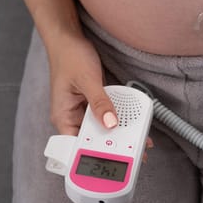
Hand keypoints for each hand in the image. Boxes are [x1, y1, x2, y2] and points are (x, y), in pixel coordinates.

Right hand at [47, 34, 153, 160]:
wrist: (70, 38)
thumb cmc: (69, 56)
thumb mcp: (87, 80)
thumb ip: (100, 103)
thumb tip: (111, 124)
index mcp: (63, 117)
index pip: (76, 146)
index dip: (93, 157)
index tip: (113, 164)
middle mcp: (72, 117)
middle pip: (93, 140)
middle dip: (114, 147)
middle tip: (135, 155)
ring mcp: (84, 110)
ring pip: (103, 129)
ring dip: (120, 135)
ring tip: (139, 143)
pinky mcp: (94, 103)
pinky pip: (108, 116)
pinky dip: (120, 120)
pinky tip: (134, 125)